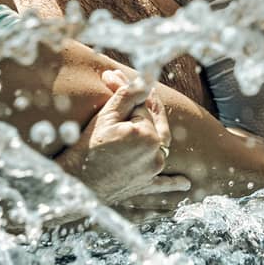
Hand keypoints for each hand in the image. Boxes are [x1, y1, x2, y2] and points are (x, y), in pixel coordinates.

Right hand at [56, 70, 190, 208]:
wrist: (78, 182)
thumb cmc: (89, 146)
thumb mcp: (107, 116)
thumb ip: (128, 94)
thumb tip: (143, 78)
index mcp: (148, 134)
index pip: (143, 107)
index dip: (129, 94)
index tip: (115, 81)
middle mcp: (155, 153)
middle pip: (155, 125)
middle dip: (146, 110)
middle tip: (146, 94)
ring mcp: (153, 171)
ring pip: (161, 147)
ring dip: (158, 135)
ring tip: (156, 125)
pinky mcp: (147, 186)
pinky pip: (164, 184)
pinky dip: (174, 183)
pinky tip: (185, 183)